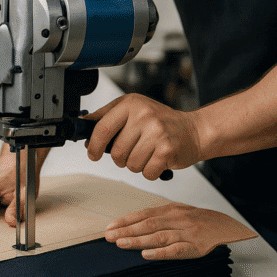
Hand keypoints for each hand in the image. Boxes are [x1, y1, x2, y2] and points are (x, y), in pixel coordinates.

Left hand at [85, 94, 201, 179]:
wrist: (194, 130)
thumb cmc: (161, 122)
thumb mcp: (131, 109)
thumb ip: (106, 116)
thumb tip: (82, 123)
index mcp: (131, 104)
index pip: (102, 128)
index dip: (94, 145)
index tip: (92, 153)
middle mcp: (144, 116)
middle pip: (116, 152)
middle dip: (120, 158)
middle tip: (131, 152)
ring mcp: (157, 132)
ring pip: (130, 164)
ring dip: (135, 165)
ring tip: (147, 153)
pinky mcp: (167, 150)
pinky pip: (146, 172)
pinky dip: (149, 172)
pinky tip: (156, 160)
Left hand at [105, 202, 251, 259]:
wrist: (228, 226)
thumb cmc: (198, 221)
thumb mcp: (178, 212)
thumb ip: (157, 218)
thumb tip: (132, 225)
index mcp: (170, 210)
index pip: (143, 214)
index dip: (125, 221)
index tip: (109, 227)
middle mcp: (177, 219)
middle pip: (147, 224)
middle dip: (126, 230)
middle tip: (109, 237)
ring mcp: (186, 232)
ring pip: (159, 236)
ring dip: (138, 240)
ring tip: (121, 244)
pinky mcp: (196, 247)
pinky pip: (176, 250)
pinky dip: (161, 253)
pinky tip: (147, 255)